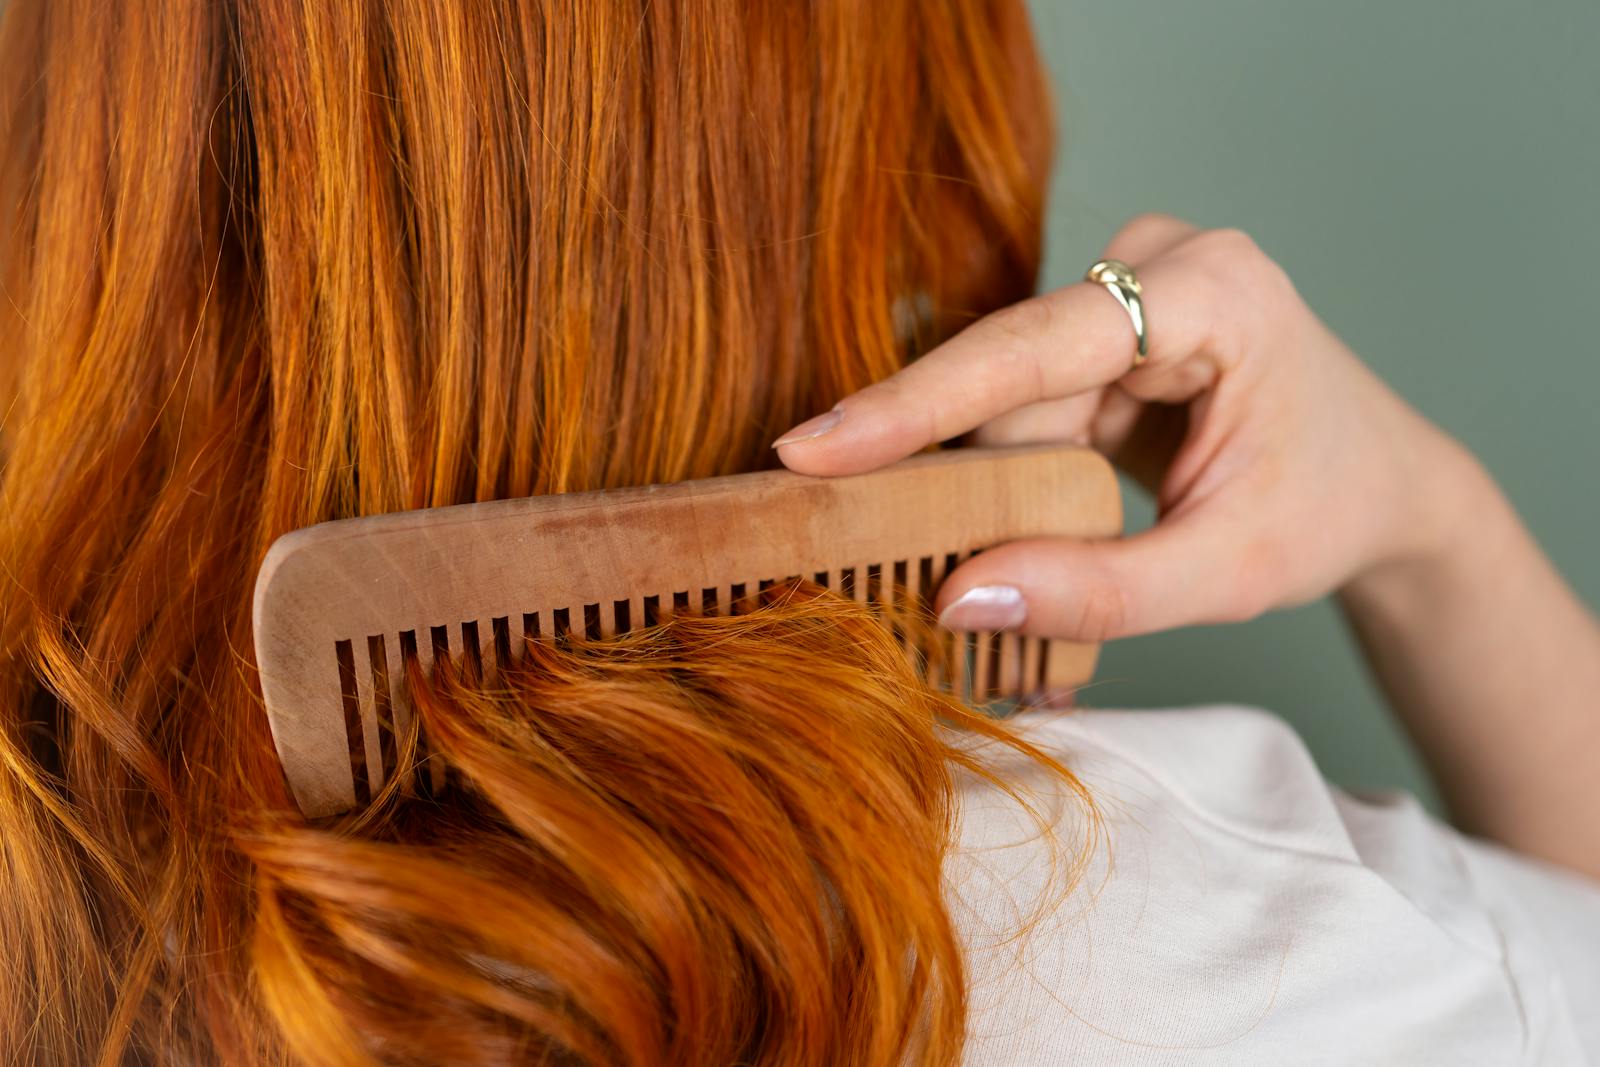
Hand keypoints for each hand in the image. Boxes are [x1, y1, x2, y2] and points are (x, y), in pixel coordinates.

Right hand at [772, 214, 1478, 641]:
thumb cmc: (1325, 515)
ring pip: (1005, 395)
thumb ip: (1099, 592)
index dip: (915, 404)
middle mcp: (1160, 261)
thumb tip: (954, 598)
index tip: (809, 450)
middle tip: (905, 569)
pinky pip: (1020, 400)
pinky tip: (1022, 522)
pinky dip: (1011, 471)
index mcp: (1216, 292)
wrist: (1380, 483)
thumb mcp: (1227, 574)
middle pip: (1009, 379)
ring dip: (994, 484)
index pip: (1034, 347)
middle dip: (966, 479)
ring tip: (1006, 558)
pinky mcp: (1103, 322)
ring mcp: (1128, 283)